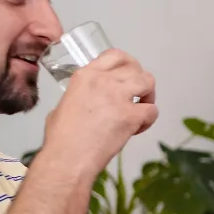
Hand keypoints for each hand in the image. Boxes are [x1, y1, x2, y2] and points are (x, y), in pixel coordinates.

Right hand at [44, 49, 158, 173]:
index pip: (114, 55)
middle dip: (139, 80)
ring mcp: (118, 97)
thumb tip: (82, 104)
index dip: (126, 64)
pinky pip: (152, 110)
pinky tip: (137, 128)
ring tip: (141, 108)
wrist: (68, 158)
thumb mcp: (62, 107)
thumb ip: (77, 97)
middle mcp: (103, 81)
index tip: (128, 74)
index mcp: (85, 76)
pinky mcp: (131, 116)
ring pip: (148, 82)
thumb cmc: (61, 139)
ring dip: (148, 95)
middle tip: (138, 94)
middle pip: (135, 68)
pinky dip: (149, 119)